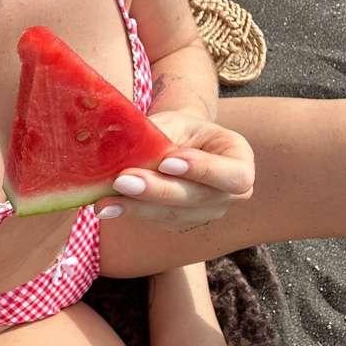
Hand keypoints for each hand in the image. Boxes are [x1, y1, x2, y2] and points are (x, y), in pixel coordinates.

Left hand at [93, 110, 254, 232]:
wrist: (175, 143)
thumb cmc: (179, 127)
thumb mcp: (175, 122)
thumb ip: (160, 136)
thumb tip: (129, 145)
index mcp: (239, 159)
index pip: (233, 174)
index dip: (203, 170)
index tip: (168, 161)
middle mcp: (230, 194)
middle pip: (199, 198)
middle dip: (159, 190)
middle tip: (124, 180)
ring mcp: (207, 212)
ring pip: (175, 215)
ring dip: (138, 207)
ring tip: (106, 199)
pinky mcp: (181, 223)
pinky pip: (158, 221)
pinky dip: (130, 212)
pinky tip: (106, 207)